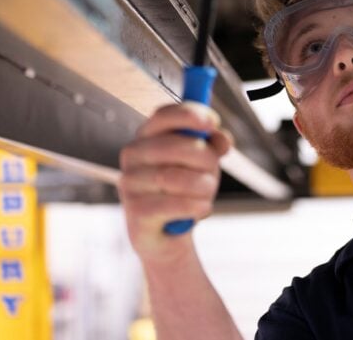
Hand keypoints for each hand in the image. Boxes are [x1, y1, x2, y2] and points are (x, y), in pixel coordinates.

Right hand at [119, 102, 232, 265]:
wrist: (165, 237)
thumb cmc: (184, 189)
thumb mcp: (203, 163)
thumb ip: (213, 145)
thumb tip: (222, 139)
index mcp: (147, 136)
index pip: (164, 115)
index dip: (189, 114)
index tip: (212, 123)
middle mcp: (133, 155)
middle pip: (179, 146)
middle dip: (207, 161)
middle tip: (212, 174)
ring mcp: (130, 183)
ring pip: (180, 178)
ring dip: (205, 188)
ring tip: (204, 196)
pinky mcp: (136, 212)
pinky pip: (179, 204)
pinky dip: (198, 208)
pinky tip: (198, 211)